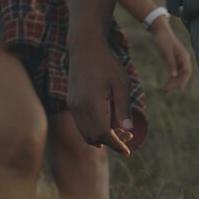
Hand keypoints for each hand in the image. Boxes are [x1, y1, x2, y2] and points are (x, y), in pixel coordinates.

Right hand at [67, 31, 133, 154]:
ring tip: (118, 131)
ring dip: (100, 137)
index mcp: (92, 103)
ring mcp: (72, 104)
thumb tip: (127, 130)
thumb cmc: (107, 63)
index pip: (104, 134)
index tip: (128, 151)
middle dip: (110, 142)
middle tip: (127, 137)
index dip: (116, 145)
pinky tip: (106, 122)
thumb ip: (124, 108)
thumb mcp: (121, 84)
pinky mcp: (71, 101)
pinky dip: (93, 129)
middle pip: (93, 137)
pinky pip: (81, 123)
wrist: (85, 47)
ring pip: (85, 132)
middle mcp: (78, 107)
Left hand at [151, 19, 193, 91]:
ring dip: (173, 83)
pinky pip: (174, 72)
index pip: (187, 71)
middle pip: (183, 75)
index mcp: (184, 56)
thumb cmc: (164, 39)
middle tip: (166, 91)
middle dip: (176, 83)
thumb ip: (171, 63)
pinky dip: (171, 79)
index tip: (180, 89)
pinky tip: (167, 85)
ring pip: (178, 75)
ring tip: (165, 90)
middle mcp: (183, 60)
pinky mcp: (174, 61)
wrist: (160, 31)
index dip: (184, 80)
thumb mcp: (166, 52)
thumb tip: (174, 75)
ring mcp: (179, 61)